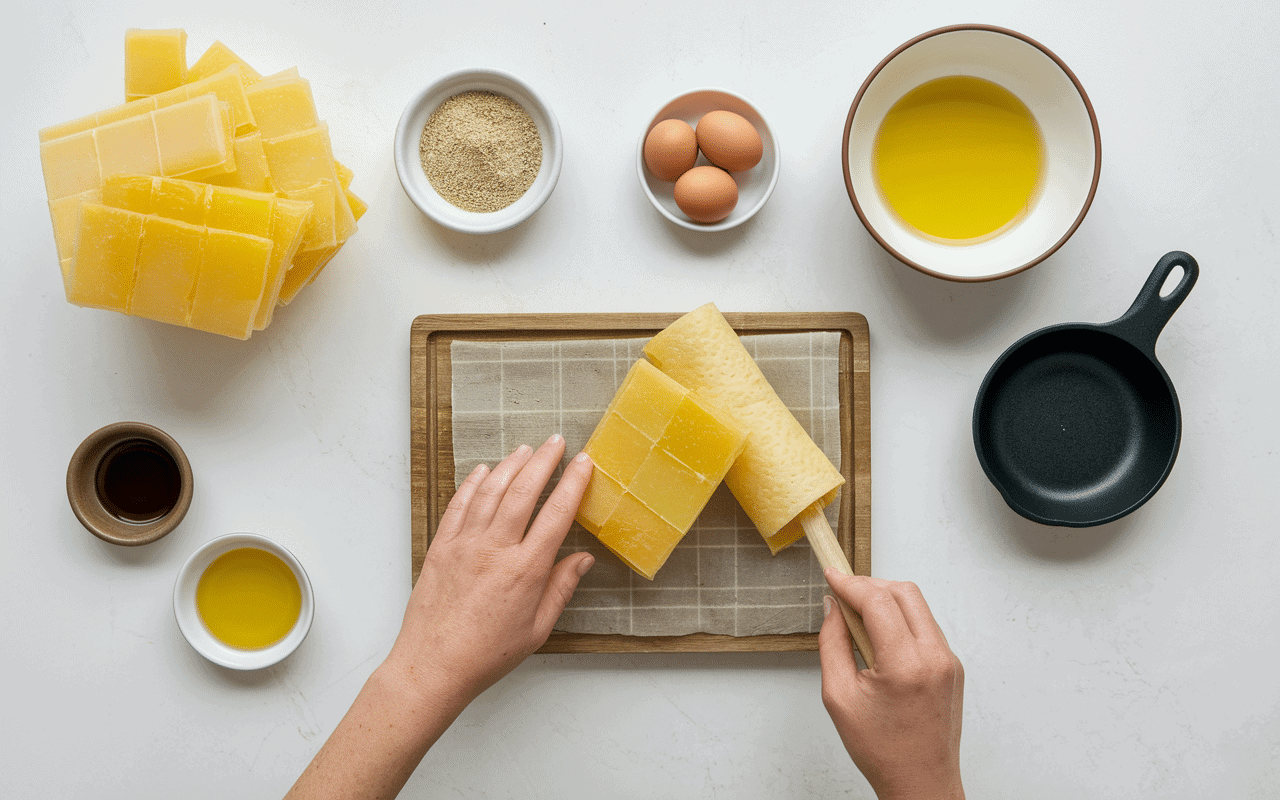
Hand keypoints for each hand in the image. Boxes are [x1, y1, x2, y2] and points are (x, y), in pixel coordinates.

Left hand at [385, 435, 595, 712]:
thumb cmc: (486, 655)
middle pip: (523, 491)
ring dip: (510, 465)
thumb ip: (560, 588)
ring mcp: (464, 545)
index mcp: (525, 571)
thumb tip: (582, 559)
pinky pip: (459, 505)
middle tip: (557, 442)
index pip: (556, 514)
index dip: (573, 484)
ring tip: (526, 449)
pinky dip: (473, 484)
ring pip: (491, 491)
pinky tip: (483, 471)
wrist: (433, 666)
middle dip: (544, 461)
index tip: (584, 463)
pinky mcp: (441, 547)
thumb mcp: (537, 629)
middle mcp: (494, 550)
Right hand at [818, 570, 964, 799]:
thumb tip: (833, 608)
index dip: (851, 584)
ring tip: (860, 622)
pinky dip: (901, 621)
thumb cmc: (882, 750)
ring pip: (918, 606)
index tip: (832, 576)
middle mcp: (935, 658)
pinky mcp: (952, 666)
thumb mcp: (839, 696)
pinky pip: (925, 627)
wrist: (921, 783)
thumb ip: (832, 644)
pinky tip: (880, 640)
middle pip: (904, 592)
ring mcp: (949, 661)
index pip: (879, 601)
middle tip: (844, 595)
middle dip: (870, 586)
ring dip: (887, 602)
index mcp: (906, 666)